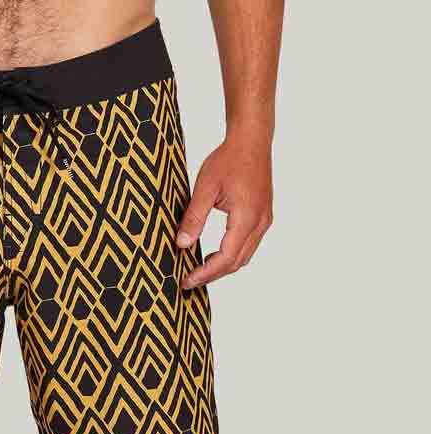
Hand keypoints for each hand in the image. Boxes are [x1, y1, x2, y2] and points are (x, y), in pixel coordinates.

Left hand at [176, 135, 272, 289]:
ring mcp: (264, 220)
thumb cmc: (229, 159)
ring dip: (222, 267)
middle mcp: (260, 223)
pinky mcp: (263, 216)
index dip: (205, 273)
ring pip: (244, 256)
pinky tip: (214, 255)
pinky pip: (248, 245)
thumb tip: (181, 244)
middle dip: (212, 275)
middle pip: (236, 262)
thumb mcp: (205, 187)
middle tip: (189, 281)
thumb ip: (193, 217)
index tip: (187, 281)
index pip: (226, 258)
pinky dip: (231, 255)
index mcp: (247, 218)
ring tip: (199, 271)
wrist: (252, 140)